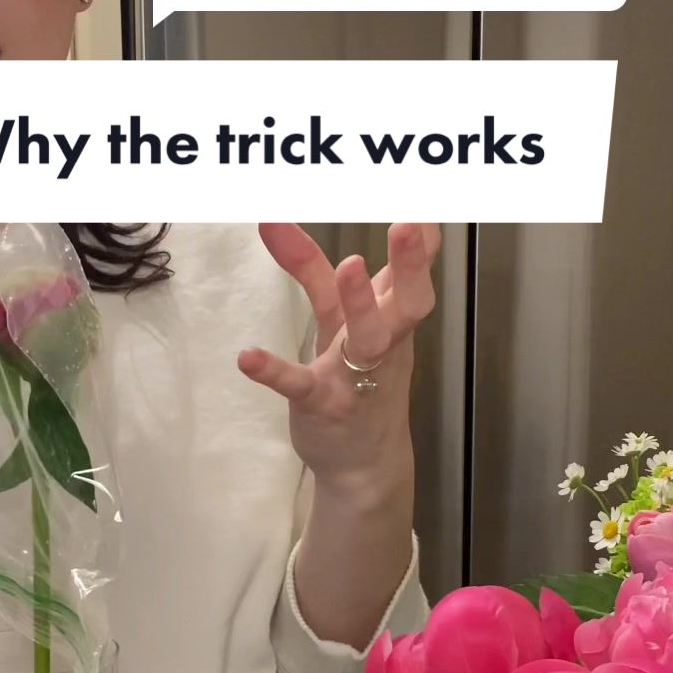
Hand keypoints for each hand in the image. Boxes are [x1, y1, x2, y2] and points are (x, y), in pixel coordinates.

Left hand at [238, 223, 439, 491]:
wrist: (362, 464)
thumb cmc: (358, 380)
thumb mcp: (343, 323)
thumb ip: (320, 273)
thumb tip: (280, 221)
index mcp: (394, 321)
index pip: (413, 276)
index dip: (422, 244)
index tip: (424, 207)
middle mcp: (384, 344)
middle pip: (408, 303)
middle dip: (410, 265)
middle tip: (407, 224)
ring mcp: (356, 376)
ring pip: (367, 339)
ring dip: (360, 303)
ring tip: (349, 265)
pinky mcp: (322, 405)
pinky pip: (301, 386)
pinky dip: (275, 371)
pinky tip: (247, 357)